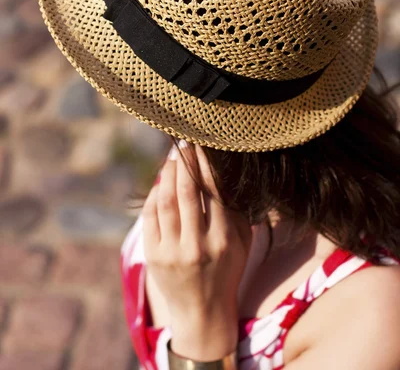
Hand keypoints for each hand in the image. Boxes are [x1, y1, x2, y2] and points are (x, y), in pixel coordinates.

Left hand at [142, 141, 252, 359]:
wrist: (202, 313)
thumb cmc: (227, 270)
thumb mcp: (242, 244)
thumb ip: (236, 210)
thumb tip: (224, 170)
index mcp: (223, 241)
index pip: (213, 192)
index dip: (206, 164)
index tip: (203, 144)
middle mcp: (197, 246)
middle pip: (187, 191)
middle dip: (185, 162)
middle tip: (184, 142)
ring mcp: (172, 251)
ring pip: (166, 200)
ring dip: (167, 173)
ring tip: (172, 157)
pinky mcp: (153, 255)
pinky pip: (151, 215)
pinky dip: (155, 193)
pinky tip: (161, 182)